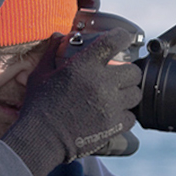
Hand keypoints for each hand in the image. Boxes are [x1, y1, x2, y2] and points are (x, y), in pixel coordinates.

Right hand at [3, 28, 142, 175]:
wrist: (41, 138)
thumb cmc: (39, 106)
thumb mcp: (41, 74)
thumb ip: (51, 52)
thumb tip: (57, 37)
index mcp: (85, 65)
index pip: (115, 40)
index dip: (122, 37)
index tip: (122, 39)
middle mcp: (102, 82)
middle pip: (133, 71)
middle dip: (128, 72)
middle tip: (119, 76)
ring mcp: (110, 105)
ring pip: (136, 94)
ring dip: (128, 93)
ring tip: (118, 96)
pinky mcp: (113, 125)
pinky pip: (131, 117)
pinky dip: (125, 115)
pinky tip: (114, 114)